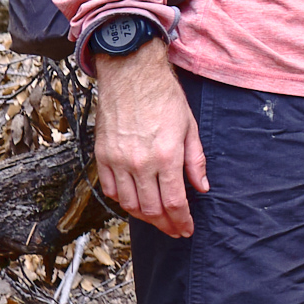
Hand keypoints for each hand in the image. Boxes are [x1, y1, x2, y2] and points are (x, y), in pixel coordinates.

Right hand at [95, 41, 205, 238]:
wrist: (131, 74)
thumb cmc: (164, 97)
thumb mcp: (189, 127)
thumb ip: (196, 161)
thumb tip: (201, 187)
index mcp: (166, 156)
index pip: (174, 202)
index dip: (182, 220)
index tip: (187, 228)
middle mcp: (140, 163)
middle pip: (151, 209)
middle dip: (165, 224)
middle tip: (174, 229)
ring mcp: (118, 161)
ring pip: (128, 204)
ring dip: (144, 217)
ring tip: (157, 219)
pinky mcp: (102, 156)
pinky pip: (110, 189)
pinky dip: (122, 201)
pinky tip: (134, 202)